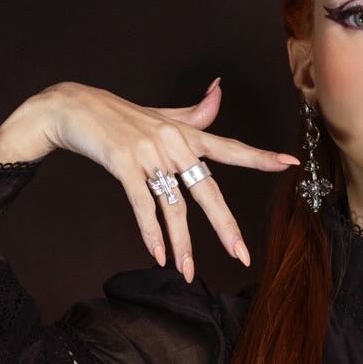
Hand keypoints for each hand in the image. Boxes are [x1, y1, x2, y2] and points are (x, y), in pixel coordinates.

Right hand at [40, 79, 300, 277]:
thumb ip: (194, 113)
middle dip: (225, 226)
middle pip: (207, 190)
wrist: (73, 107)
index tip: (289, 164)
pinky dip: (151, 232)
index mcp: (186, 134)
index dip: (259, 157)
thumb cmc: (117, 115)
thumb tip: (218, 90)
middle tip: (242, 255)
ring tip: (188, 272)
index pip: (230, 148)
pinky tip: (158, 255)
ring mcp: (149, 153)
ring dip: (182, 244)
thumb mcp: (160, 115)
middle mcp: (173, 143)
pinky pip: (143, 204)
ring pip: (174, 206)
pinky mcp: (124, 163)